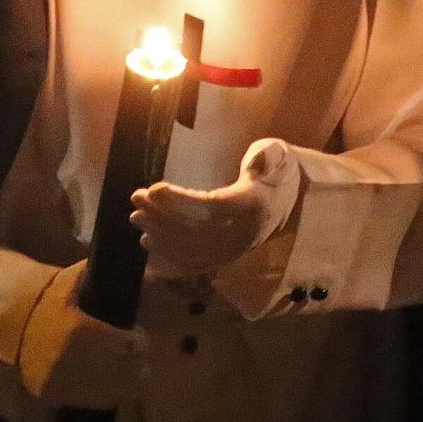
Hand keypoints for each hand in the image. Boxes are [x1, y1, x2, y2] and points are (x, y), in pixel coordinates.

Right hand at [18, 258, 147, 408]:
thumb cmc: (33, 299)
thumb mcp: (64, 282)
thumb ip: (97, 276)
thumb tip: (145, 271)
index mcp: (83, 332)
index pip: (131, 345)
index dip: (137, 341)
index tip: (135, 335)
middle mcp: (77, 363)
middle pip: (127, 372)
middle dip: (135, 363)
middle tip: (132, 353)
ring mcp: (64, 383)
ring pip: (113, 393)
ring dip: (123, 381)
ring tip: (121, 369)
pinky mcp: (53, 396)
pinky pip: (91, 402)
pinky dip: (102, 393)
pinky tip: (102, 382)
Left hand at [129, 140, 294, 274]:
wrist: (285, 208)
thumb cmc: (272, 177)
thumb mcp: (277, 161)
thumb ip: (268, 156)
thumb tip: (260, 159)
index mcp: (252, 207)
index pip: (214, 208)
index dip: (182, 201)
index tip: (154, 189)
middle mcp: (241, 235)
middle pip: (195, 231)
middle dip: (161, 216)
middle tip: (137, 199)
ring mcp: (231, 253)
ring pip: (189, 250)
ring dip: (158, 235)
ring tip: (137, 217)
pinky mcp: (222, 260)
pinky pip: (192, 265)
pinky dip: (166, 257)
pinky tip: (147, 244)